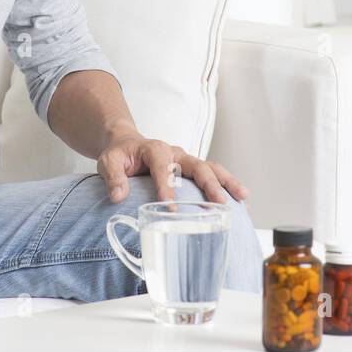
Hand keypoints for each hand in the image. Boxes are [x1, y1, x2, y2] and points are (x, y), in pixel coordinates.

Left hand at [96, 133, 249, 204]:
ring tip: (243, 197)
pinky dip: (226, 186)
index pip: (163, 168)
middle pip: (197, 166)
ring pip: (211, 168)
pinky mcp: (192, 169)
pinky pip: (213, 175)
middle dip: (210, 184)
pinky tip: (240, 202)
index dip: (167, 187)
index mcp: (155, 150)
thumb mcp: (108, 161)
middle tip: (220, 202)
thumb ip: (113, 177)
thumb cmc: (120, 154)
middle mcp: (176, 153)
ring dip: (227, 182)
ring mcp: (187, 161)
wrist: (127, 144)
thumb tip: (118, 196)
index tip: (170, 207)